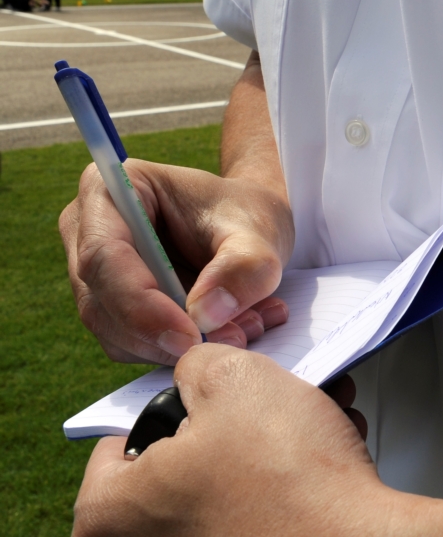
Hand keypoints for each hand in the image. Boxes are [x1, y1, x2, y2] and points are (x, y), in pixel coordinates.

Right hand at [59, 157, 294, 364]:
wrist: (251, 225)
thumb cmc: (247, 214)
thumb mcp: (260, 233)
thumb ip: (243, 268)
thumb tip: (204, 316)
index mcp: (113, 188)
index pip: (104, 255)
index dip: (140, 304)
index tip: (191, 335)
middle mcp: (88, 228)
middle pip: (101, 300)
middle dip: (161, 333)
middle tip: (228, 340)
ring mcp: (96, 270)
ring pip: (112, 331)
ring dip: (173, 345)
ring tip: (240, 328)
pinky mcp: (111, 304)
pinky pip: (130, 344)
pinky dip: (175, 348)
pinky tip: (223, 331)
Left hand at [72, 345, 442, 536]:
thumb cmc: (295, 487)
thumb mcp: (237, 378)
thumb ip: (199, 363)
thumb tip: (198, 373)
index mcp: (108, 518)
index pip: (126, 436)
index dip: (183, 405)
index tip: (222, 403)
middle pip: (182, 468)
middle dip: (236, 433)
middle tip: (275, 416)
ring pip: (226, 497)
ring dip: (270, 462)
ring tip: (313, 442)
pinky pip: (254, 534)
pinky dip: (284, 504)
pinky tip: (321, 482)